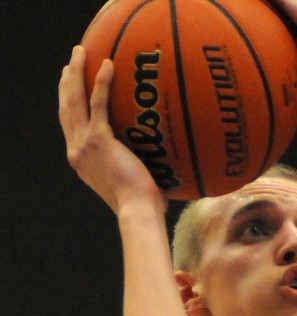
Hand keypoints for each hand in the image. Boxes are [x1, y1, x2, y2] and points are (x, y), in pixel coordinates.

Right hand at [58, 46, 166, 214]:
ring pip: (75, 101)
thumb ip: (135, 165)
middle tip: (72, 63)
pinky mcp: (99, 140)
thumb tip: (160, 158)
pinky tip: (108, 65)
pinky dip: (100, 83)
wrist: (139, 212)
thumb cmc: (143, 205)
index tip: (70, 86)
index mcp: (81, 161)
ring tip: (81, 52)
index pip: (70, 126)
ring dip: (76, 73)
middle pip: (66, 109)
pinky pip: (98, 104)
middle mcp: (77, 151)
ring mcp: (85, 145)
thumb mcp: (132, 182)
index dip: (68, 103)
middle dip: (67, 83)